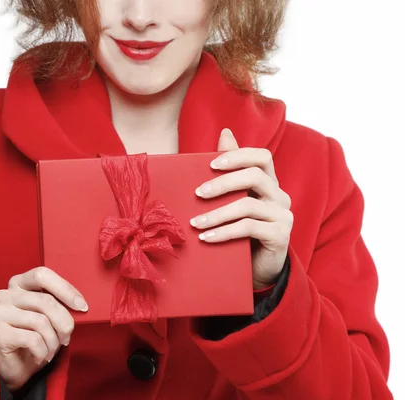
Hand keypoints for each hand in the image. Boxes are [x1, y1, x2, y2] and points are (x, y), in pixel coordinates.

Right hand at [0, 266, 87, 389]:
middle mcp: (4, 295)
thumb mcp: (47, 316)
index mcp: (18, 284)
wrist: (14, 368)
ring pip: (41, 322)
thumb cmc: (34, 338)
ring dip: (53, 341)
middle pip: (45, 301)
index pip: (42, 275)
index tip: (82, 306)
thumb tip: (80, 305)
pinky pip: (33, 339)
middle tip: (67, 338)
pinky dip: (43, 351)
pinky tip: (40, 356)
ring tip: (51, 350)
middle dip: (64, 323)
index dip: (65, 289)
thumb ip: (57, 304)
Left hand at [190, 128, 292, 289]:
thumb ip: (229, 170)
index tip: (211, 164)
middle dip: (223, 183)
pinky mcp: (280, 236)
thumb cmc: (241, 230)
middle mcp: (279, 195)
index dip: (238, 155)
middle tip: (197, 194)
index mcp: (269, 182)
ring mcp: (283, 215)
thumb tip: (225, 132)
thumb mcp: (233, 200)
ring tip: (195, 222)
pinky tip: (206, 238)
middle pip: (255, 176)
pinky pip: (249, 228)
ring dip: (217, 213)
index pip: (262, 156)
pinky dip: (224, 232)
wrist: (257, 268)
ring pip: (248, 205)